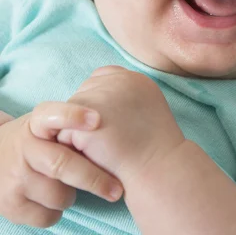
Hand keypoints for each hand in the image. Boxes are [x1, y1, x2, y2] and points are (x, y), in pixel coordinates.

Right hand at [0, 102, 122, 227]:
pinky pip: (48, 216)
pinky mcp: (10, 205)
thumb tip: (114, 128)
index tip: (97, 119)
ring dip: (72, 195)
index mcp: (35, 123)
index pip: (52, 115)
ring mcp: (15, 178)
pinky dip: (57, 211)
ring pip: (59, 195)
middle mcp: (23, 148)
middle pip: (62, 164)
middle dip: (93, 178)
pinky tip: (52, 198)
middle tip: (117, 189)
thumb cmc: (37, 141)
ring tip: (67, 184)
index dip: (73, 116)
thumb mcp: (47, 125)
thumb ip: (70, 126)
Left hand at [57, 66, 184, 188]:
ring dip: (78, 133)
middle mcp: (118, 81)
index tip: (111, 125)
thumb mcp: (147, 112)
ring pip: (70, 114)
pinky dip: (73, 149)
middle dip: (86, 118)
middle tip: (109, 140)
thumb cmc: (152, 150)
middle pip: (83, 94)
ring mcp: (101, 96)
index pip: (100, 78)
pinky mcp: (84, 118)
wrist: (158, 170)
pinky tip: (93, 158)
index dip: (100, 103)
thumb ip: (123, 98)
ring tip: (103, 150)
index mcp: (134, 79)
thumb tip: (89, 102)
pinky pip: (64, 135)